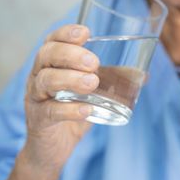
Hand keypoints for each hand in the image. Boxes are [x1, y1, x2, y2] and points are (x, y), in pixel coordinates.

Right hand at [5, 25, 99, 179]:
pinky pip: (49, 111)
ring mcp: (35, 98)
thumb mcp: (93, 91)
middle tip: (94, 63)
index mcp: (52, 62)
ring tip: (92, 83)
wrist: (52, 147)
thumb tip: (144, 74)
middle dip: (70, 54)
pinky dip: (69, 109)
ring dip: (70, 79)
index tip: (85, 32)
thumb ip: (113, 79)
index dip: (66, 33)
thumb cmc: (72, 108)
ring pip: (45, 80)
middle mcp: (39, 75)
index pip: (53, 39)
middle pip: (47, 55)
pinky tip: (87, 109)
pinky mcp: (39, 120)